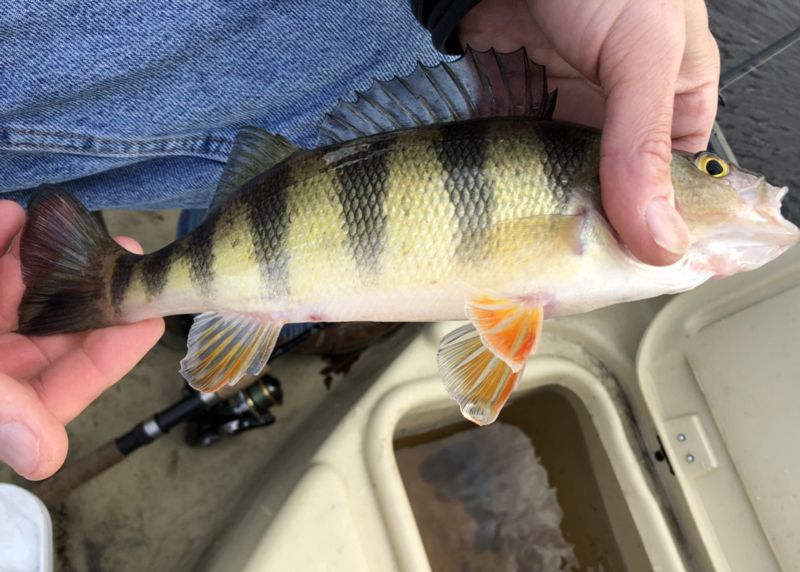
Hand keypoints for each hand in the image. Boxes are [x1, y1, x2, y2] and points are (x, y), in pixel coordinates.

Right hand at [0, 200, 163, 479]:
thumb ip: (1, 412)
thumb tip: (46, 458)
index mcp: (5, 394)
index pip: (73, 377)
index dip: (113, 348)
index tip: (150, 315)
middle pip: (53, 323)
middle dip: (91, 288)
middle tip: (128, 254)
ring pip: (19, 285)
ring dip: (46, 255)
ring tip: (78, 228)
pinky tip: (13, 216)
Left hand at [459, 0, 719, 264]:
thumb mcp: (642, 51)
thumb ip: (644, 145)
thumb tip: (659, 237)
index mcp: (675, 98)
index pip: (680, 185)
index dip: (666, 230)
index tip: (642, 271)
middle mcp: (619, 113)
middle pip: (617, 194)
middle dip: (597, 233)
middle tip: (578, 270)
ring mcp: (564, 114)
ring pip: (562, 187)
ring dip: (546, 219)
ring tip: (534, 251)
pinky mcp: (517, 110)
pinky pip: (513, 164)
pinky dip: (505, 193)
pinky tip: (496, 219)